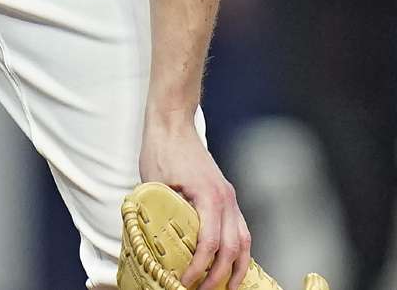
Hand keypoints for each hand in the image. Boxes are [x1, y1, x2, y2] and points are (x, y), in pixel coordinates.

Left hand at [140, 113, 250, 289]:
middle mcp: (225, 198)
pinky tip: (230, 263)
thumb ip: (158, 214)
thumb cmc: (160, 150)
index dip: (198, 268)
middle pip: (233, 247)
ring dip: (237, 267)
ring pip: (244, 240)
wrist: (173, 123)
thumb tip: (153, 246)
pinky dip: (238, 250)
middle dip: (220, 276)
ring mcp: (229, 196)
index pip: (209, 243)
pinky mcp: (226, 195)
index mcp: (208, 196)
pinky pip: (240, 228)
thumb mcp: (152, 185)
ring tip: (227, 287)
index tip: (184, 282)